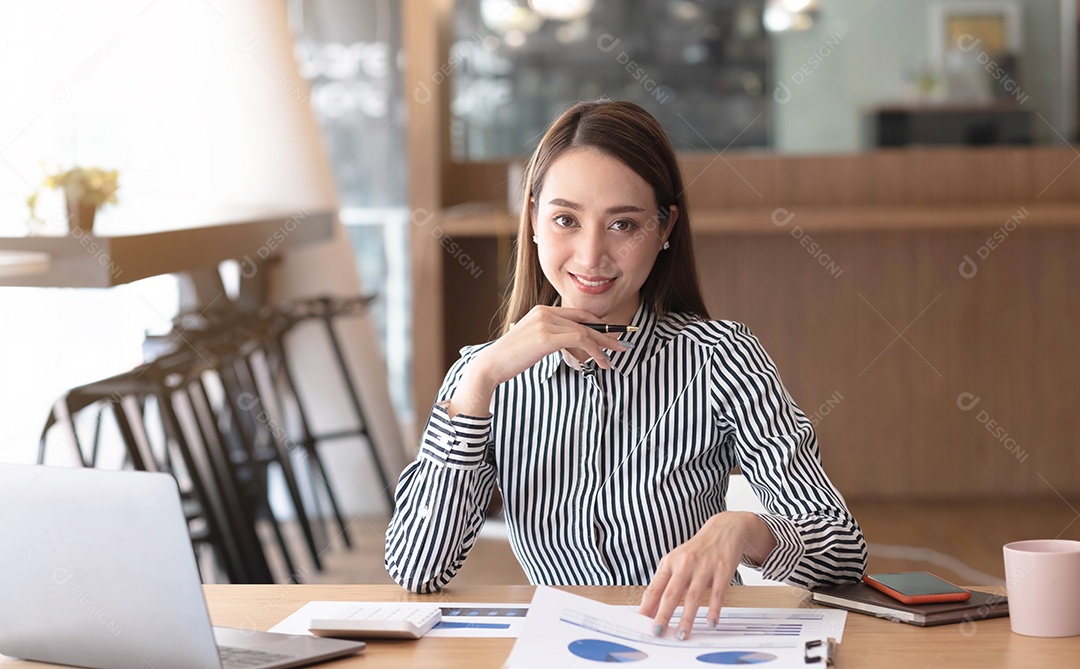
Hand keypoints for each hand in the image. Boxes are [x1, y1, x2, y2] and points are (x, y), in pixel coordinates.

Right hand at [448, 305, 628, 416]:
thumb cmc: (510, 359)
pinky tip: (600, 363)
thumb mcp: (532, 342)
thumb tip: (571, 344)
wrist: (491, 365)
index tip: (610, 335)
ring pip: (585, 331)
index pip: (577, 314)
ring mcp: (546, 323)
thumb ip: (550, 337)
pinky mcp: (548, 337)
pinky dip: (594, 351)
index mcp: (542, 310)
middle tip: (621, 346)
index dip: (597, 324)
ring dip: (603, 346)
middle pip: (585, 321)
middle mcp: (545, 312)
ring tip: (612, 360)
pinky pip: (580, 340)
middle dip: (606, 334)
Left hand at [638, 511, 776, 639]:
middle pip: (671, 593)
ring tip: (681, 634)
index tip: (641, 623)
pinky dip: (714, 609)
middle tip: (658, 632)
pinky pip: (717, 593)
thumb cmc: (696, 551)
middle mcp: (684, 564)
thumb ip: (666, 585)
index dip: (647, 607)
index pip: (654, 588)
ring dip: (687, 618)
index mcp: (669, 562)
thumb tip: (652, 611)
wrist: (724, 529)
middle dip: (663, 614)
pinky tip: (711, 622)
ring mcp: (704, 567)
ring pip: (693, 596)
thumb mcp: (677, 563)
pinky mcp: (723, 570)